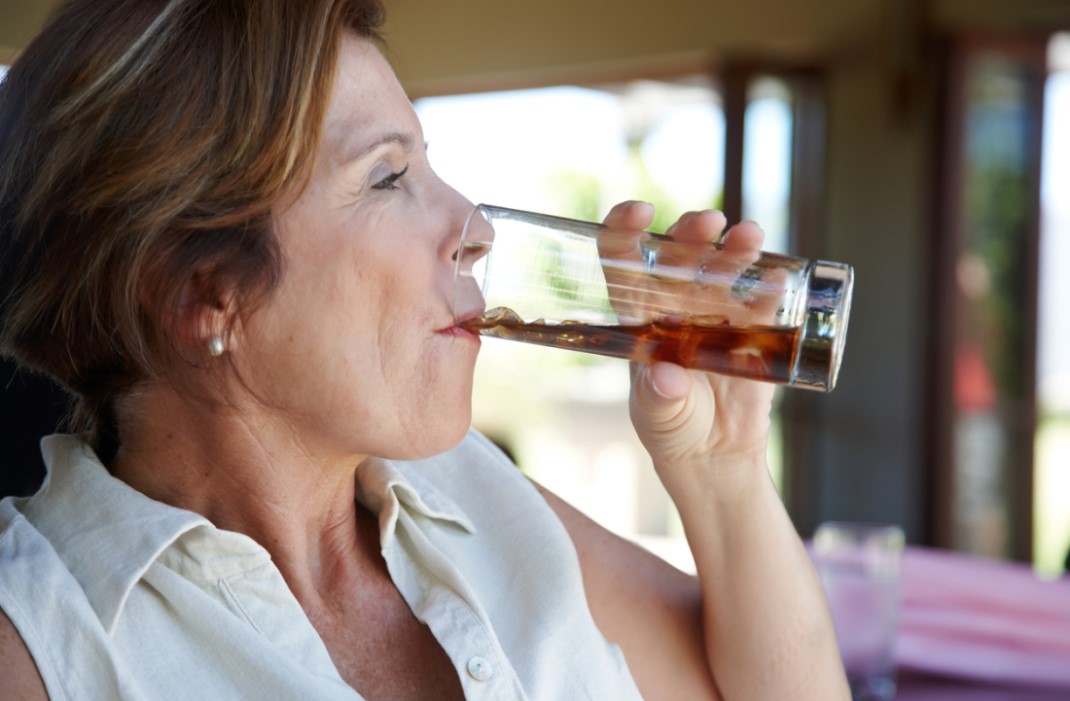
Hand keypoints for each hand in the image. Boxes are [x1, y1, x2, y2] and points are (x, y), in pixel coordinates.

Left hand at [600, 201, 775, 475]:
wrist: (714, 452)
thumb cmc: (671, 427)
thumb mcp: (658, 416)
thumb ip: (659, 397)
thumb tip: (667, 376)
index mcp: (640, 316)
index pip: (623, 262)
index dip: (625, 231)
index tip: (639, 212)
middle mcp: (676, 304)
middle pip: (680, 255)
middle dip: (691, 232)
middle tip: (707, 223)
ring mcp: (716, 312)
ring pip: (724, 267)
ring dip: (735, 248)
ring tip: (749, 236)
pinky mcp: (754, 328)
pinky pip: (762, 300)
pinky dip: (770, 286)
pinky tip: (777, 276)